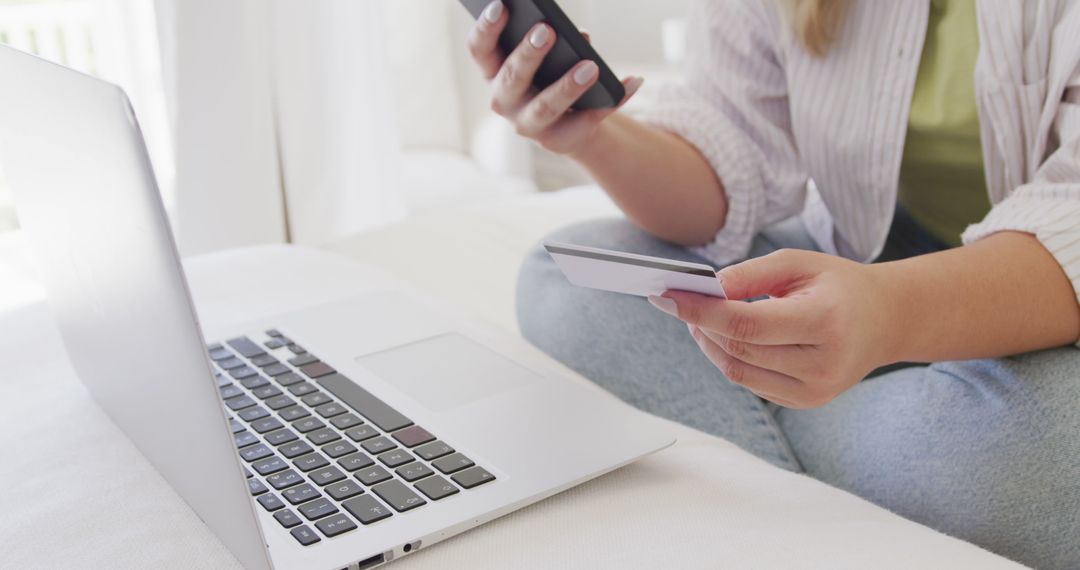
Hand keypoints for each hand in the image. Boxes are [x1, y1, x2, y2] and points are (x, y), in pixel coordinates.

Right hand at [466, 1, 643, 154]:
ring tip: (590, 67)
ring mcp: (527, 125)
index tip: (501, 5)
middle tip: (547, 30)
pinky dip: (612, 100)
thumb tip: (581, 36)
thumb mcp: (546, 55)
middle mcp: (503, 100)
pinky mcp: (556, 141)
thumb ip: (554, 41)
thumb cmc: (550, 75)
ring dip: (567, 86)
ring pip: (545, 107)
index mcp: (493, 71)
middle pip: (511, 78)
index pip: (479, 49)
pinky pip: (586, 121)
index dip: (486, 28)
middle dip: (528, 54)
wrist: (567, 121)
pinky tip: (632, 81)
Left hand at [650, 249, 897, 408]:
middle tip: (678, 299)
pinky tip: (724, 336)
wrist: (886, 321)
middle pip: (738, 348)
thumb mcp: (798, 263)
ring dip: (709, 343)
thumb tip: (704, 289)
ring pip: (737, 371)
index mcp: (825, 322)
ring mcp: (815, 391)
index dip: (701, 311)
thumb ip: (749, 274)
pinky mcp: (806, 402)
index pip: (747, 324)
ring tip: (698, 316)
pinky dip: (729, 358)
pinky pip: (750, 382)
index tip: (667, 295)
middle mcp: (822, 364)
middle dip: (700, 324)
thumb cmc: (838, 285)